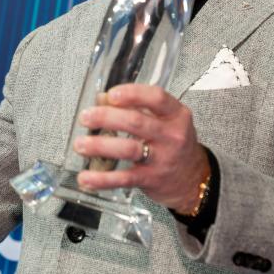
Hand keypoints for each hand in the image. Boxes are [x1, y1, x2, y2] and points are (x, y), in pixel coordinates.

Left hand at [73, 84, 209, 212]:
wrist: (193, 179)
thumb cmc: (173, 143)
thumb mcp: (163, 120)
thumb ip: (135, 107)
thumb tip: (100, 99)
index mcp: (176, 114)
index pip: (156, 98)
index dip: (132, 94)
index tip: (111, 94)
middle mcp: (172, 135)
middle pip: (136, 122)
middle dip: (106, 118)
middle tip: (85, 117)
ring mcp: (163, 158)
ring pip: (128, 149)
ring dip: (100, 146)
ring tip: (80, 145)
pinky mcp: (152, 179)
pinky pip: (125, 178)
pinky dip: (103, 179)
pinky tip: (86, 178)